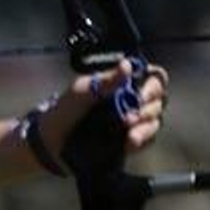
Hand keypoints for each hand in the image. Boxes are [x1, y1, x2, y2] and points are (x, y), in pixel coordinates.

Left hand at [42, 57, 170, 154]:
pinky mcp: (129, 143)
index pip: (153, 77)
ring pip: (155, 120)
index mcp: (123, 83)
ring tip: (129, 135)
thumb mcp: (81, 92)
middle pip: (159, 98)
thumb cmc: (65, 111)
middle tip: (130, 116)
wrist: (51, 143)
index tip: (141, 93)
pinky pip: (147, 140)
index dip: (153, 84)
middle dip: (148, 106)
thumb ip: (105, 81)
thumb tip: (127, 65)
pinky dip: (142, 141)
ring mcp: (133, 122)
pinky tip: (128, 144)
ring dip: (146, 126)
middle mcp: (133, 100)